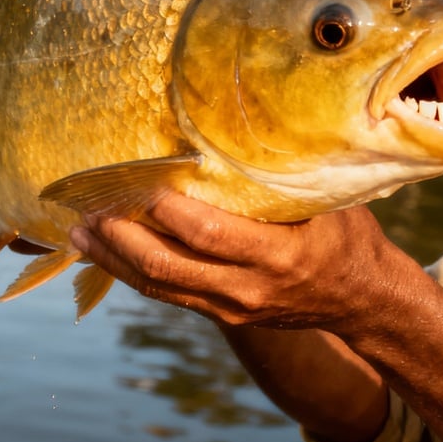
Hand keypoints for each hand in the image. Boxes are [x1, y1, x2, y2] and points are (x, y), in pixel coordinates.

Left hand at [69, 194, 404, 331]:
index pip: (210, 235)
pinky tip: (106, 252)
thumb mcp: (327, 201)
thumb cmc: (346, 235)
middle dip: (121, 239)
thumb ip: (281, 175)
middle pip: (168, 267)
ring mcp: (233, 307)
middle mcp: (249, 288)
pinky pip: (168, 294)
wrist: (364, 300)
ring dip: (114, 259)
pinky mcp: (222, 316)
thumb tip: (234, 125)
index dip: (168, 211)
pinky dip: (132, 273)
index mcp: (279, 255)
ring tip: (79, 233)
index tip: (138, 183)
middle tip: (88, 210)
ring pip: (160, 286)